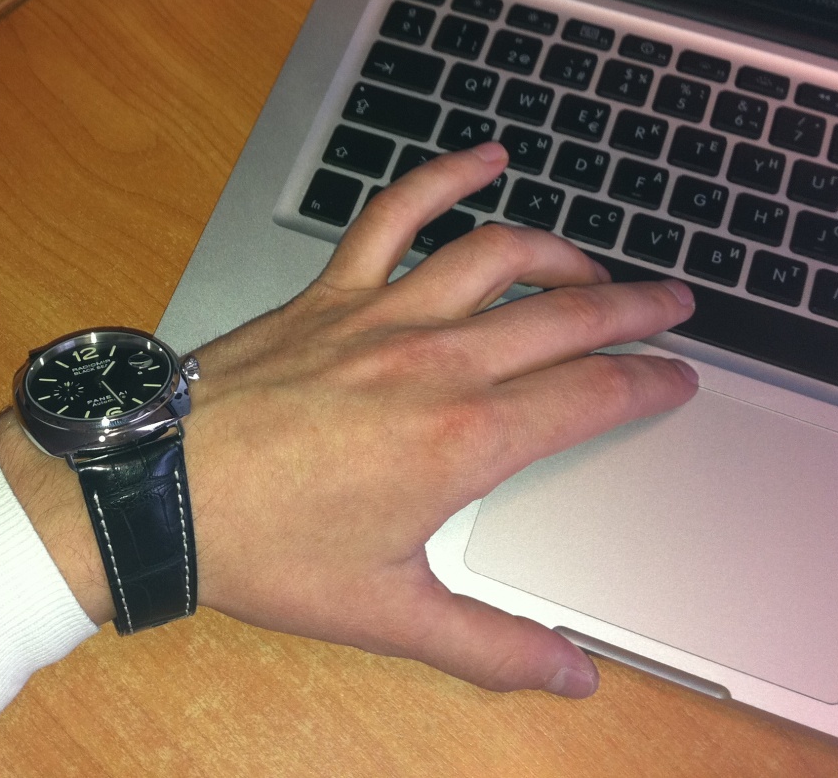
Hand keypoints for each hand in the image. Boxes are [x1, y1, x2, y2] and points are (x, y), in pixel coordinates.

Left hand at [182, 142, 696, 697]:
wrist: (158, 492)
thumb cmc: (265, 550)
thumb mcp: (388, 614)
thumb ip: (490, 646)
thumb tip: (572, 679)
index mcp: (464, 441)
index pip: (593, 397)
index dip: (650, 383)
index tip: (680, 378)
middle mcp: (436, 363)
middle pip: (566, 317)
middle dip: (634, 310)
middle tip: (672, 305)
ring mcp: (381, 315)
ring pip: (498, 258)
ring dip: (561, 253)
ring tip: (593, 266)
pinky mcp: (329, 292)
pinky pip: (394, 215)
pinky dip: (441, 177)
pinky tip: (481, 158)